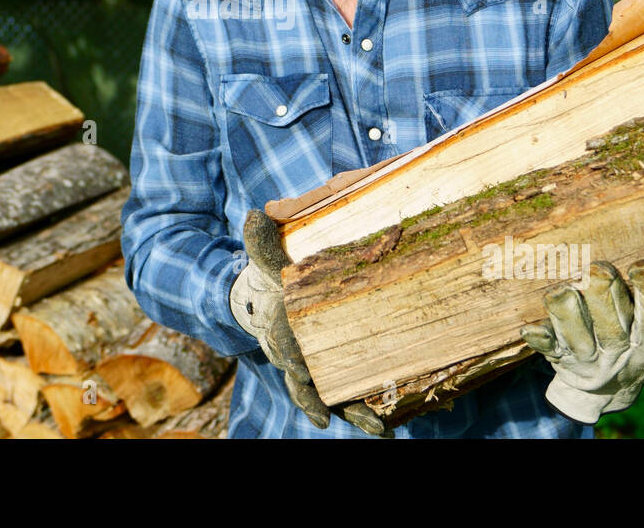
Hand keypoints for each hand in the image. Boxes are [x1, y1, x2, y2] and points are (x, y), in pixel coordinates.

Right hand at [230, 209, 389, 436]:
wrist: (270, 301)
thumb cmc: (273, 279)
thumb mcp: (267, 259)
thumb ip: (262, 242)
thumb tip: (254, 215)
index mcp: (278, 327)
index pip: (279, 343)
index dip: (287, 354)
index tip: (295, 364)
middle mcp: (292, 355)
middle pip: (301, 382)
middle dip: (313, 398)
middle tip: (326, 414)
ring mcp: (312, 369)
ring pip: (329, 397)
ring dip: (351, 414)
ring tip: (377, 428)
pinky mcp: (332, 375)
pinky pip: (347, 398)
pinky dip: (365, 412)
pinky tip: (389, 425)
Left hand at [520, 258, 643, 423]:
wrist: (603, 387)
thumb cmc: (642, 340)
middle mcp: (621, 352)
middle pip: (616, 326)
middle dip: (609, 297)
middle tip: (601, 269)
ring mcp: (588, 358)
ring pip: (578, 336)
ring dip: (569, 312)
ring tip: (562, 287)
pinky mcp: (558, 358)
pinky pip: (547, 350)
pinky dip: (539, 340)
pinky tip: (530, 328)